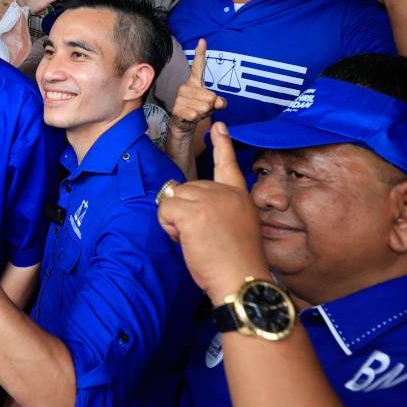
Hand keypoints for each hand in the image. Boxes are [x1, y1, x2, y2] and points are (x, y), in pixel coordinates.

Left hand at [157, 121, 268, 302]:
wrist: (242, 280)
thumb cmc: (235, 263)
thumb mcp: (235, 227)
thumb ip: (217, 210)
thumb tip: (185, 202)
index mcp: (237, 195)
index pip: (227, 163)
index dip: (222, 144)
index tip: (218, 125)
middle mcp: (224, 192)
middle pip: (185, 189)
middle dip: (183, 212)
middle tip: (201, 237)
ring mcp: (209, 199)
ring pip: (172, 199)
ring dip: (173, 221)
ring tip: (194, 240)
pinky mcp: (193, 211)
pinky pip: (164, 211)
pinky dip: (168, 227)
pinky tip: (185, 240)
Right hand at [169, 39, 226, 140]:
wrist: (181, 124)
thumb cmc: (197, 110)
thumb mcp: (211, 105)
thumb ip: (219, 101)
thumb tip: (220, 102)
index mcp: (194, 82)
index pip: (198, 66)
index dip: (200, 53)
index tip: (202, 40)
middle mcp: (185, 87)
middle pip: (211, 96)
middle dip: (210, 106)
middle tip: (202, 109)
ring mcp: (180, 97)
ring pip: (204, 107)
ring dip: (203, 114)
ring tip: (196, 113)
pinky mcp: (177, 109)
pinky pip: (196, 115)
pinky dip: (196, 119)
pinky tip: (190, 118)